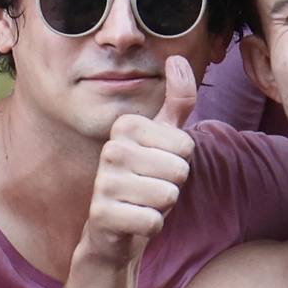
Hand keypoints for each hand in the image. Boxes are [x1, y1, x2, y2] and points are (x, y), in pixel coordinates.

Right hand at [81, 55, 199, 266]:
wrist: (113, 229)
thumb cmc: (143, 180)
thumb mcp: (162, 139)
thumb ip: (176, 101)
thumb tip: (178, 58)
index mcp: (126, 126)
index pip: (186, 145)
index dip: (180, 163)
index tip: (157, 167)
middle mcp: (112, 149)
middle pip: (179, 170)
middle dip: (173, 186)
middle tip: (150, 188)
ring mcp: (104, 181)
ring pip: (168, 196)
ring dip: (162, 207)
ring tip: (141, 203)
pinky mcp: (102, 214)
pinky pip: (152, 221)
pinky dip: (151, 226)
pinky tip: (133, 222)